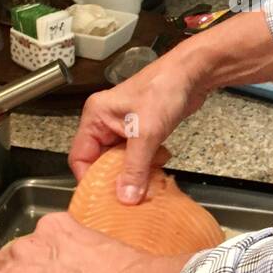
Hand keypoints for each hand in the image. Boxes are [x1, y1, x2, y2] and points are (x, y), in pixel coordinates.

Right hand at [68, 45, 207, 203]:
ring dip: (135, 171)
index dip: (89, 179)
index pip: (80, 157)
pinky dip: (147, 163)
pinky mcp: (141, 130)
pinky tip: (159, 162)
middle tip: (129, 194)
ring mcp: (124, 126)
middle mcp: (105, 122)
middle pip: (100, 161)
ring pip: (121, 160)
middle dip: (116, 177)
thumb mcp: (146, 133)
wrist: (192, 74)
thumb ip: (134, 168)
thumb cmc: (164, 90)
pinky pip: (137, 156)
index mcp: (96, 117)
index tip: (103, 198)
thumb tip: (125, 197)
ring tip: (149, 176)